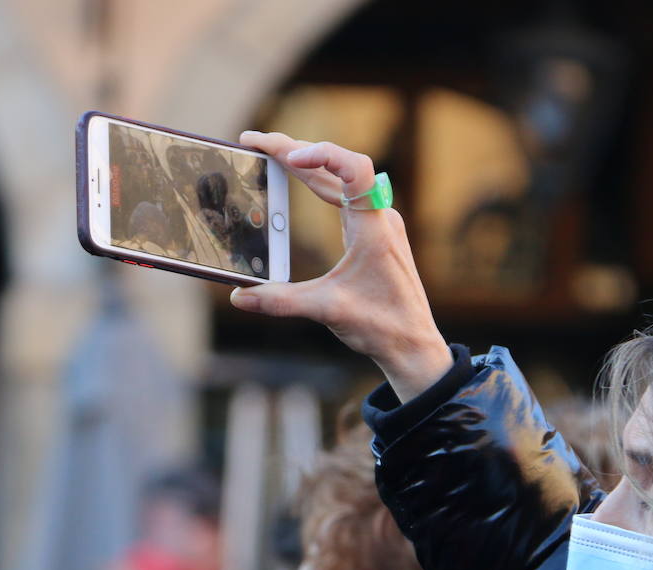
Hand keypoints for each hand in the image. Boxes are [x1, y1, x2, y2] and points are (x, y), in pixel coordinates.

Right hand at [232, 131, 451, 402]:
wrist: (413, 344)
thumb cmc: (382, 326)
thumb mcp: (327, 310)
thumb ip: (281, 301)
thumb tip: (239, 296)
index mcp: (374, 227)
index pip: (354, 169)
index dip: (322, 153)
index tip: (288, 156)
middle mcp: (378, 217)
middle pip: (336, 167)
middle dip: (293, 151)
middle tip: (253, 142)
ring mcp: (377, 224)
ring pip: (338, 179)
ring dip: (304, 163)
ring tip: (267, 153)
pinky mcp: (372, 234)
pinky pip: (342, 196)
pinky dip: (316, 182)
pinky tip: (296, 179)